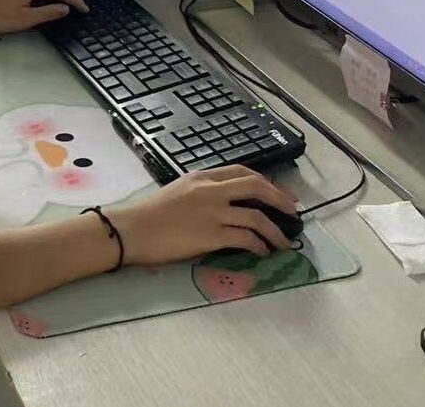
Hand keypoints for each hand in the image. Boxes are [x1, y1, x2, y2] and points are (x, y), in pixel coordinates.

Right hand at [107, 166, 298, 264]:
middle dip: (280, 200)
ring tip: (283, 243)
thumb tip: (224, 205)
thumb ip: (201, 193)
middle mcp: (210, 190)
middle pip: (256, 187)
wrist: (131, 230)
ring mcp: (212, 212)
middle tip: (293, 213)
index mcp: (202, 177)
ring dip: (275, 231)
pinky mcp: (211, 235)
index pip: (242, 172)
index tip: (279, 195)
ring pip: (257, 216)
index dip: (266, 183)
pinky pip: (246, 238)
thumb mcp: (178, 192)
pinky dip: (259, 245)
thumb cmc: (149, 214)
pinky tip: (262, 252)